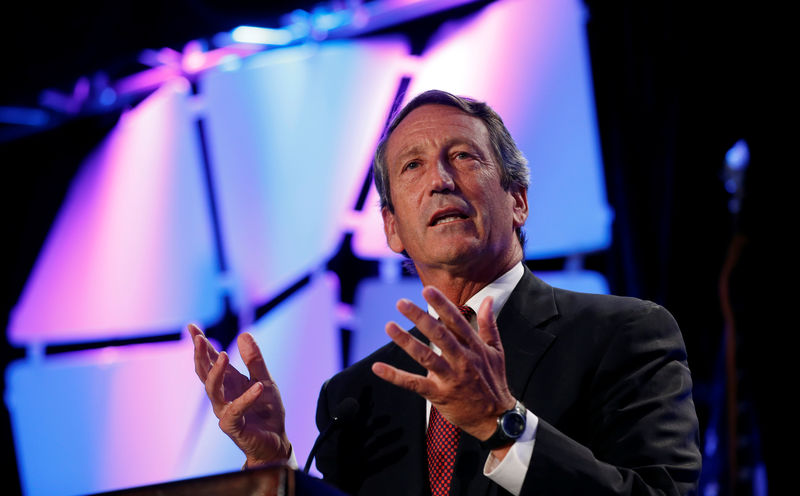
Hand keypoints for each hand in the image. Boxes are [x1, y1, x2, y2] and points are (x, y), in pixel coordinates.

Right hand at [189, 323, 290, 466]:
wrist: (276, 441)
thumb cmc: (267, 412)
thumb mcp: (265, 380)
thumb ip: (254, 360)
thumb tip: (243, 334)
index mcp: (229, 381)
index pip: (210, 360)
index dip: (201, 344)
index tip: (191, 326)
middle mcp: (222, 395)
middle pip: (204, 372)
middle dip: (200, 354)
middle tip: (199, 337)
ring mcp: (224, 410)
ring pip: (212, 389)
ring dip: (217, 371)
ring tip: (224, 354)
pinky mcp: (233, 426)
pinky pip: (236, 410)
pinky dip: (247, 398)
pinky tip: (258, 386)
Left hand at [371, 287, 515, 440]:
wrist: (495, 419)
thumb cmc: (494, 382)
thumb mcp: (496, 352)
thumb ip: (489, 325)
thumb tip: (488, 299)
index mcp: (474, 348)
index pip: (456, 322)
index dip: (442, 305)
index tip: (428, 290)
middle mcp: (462, 360)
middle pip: (439, 335)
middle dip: (420, 317)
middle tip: (402, 303)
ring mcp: (450, 378)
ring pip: (425, 356)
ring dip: (406, 341)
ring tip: (390, 326)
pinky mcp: (439, 395)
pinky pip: (414, 384)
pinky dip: (395, 376)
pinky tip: (378, 368)